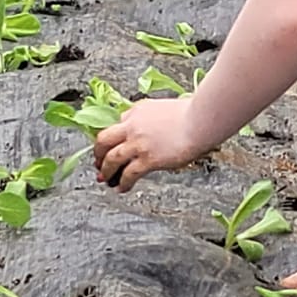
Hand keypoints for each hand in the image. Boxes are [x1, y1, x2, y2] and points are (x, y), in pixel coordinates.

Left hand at [94, 94, 209, 190]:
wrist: (199, 121)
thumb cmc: (189, 114)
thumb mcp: (162, 108)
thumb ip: (150, 117)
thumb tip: (150, 126)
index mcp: (136, 111)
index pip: (117, 124)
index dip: (113, 138)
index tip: (110, 146)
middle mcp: (132, 126)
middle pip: (104, 140)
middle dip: (98, 153)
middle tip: (98, 162)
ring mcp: (138, 143)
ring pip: (111, 158)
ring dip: (106, 170)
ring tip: (105, 179)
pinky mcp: (147, 159)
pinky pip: (128, 174)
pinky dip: (122, 182)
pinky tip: (122, 188)